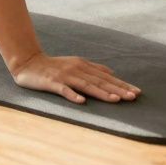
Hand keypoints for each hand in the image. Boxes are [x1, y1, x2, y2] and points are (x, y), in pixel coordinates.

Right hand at [10, 51, 141, 104]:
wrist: (28, 62)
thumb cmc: (54, 66)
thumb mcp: (75, 64)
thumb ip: (93, 68)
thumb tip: (112, 72)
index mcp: (83, 65)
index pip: (106, 77)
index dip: (122, 84)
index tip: (137, 92)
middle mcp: (76, 69)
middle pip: (100, 81)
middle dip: (118, 89)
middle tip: (133, 97)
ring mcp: (65, 76)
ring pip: (86, 85)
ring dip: (102, 93)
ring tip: (115, 100)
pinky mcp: (52, 82)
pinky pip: (64, 90)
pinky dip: (73, 95)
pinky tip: (82, 102)